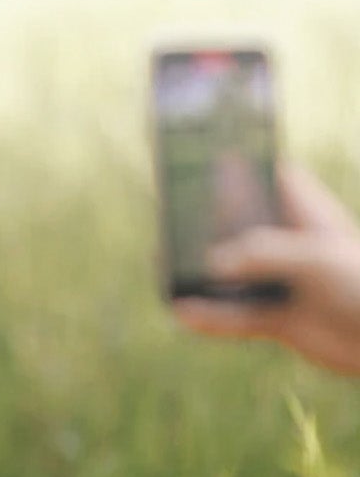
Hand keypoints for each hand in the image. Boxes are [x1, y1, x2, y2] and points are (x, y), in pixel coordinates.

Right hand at [173, 163, 359, 375]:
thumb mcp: (314, 259)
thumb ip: (262, 255)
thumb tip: (211, 263)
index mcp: (305, 214)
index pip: (263, 179)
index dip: (233, 167)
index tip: (194, 157)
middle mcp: (288, 244)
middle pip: (237, 227)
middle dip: (202, 224)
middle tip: (163, 215)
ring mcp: (282, 282)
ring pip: (230, 274)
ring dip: (199, 273)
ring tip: (161, 263)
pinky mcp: (278, 319)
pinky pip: (236, 316)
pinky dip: (210, 316)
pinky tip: (182, 312)